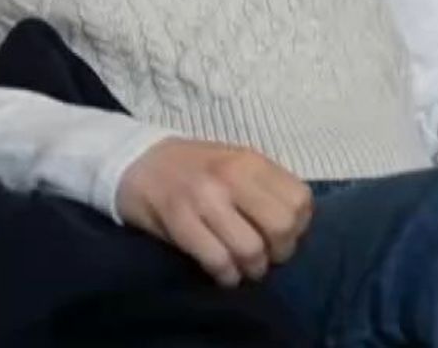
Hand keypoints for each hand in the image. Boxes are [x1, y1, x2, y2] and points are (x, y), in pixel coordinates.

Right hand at [116, 138, 314, 286]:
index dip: (299, 226)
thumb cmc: (194, 167)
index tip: (285, 236)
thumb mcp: (236, 162)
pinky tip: (224, 274)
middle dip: (281, 252)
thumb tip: (294, 223)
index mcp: (251, 161)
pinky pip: (217, 260)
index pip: (300, 199)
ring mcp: (204, 198)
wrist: (137, 161)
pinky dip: (226, 275)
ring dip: (253, 269)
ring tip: (246, 269)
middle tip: (268, 258)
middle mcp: (232, 176)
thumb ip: (264, 185)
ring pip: (251, 248)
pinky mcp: (178, 220)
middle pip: (282, 226)